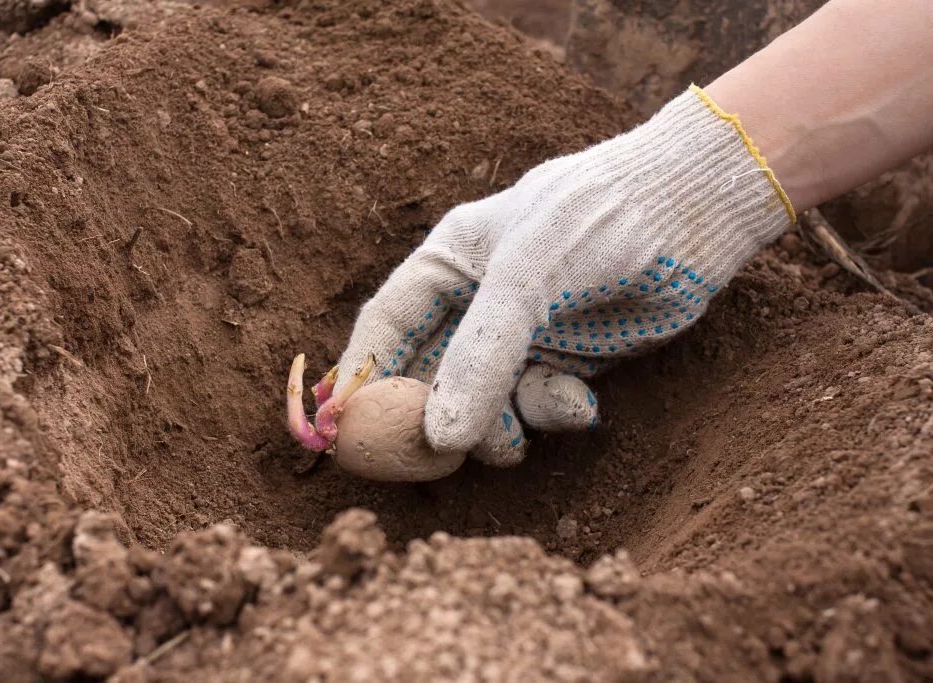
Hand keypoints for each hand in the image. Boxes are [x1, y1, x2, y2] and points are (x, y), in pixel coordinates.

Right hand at [337, 87, 792, 462]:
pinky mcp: (568, 358)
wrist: (690, 212)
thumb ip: (478, 357)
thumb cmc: (593, 222)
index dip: (360, 377)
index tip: (342, 429)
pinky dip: (554, 413)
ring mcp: (523, 333)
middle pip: (430, 376)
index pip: (385, 326)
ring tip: (521, 431)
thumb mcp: (524, 282)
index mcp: (449, 264)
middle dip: (435, 419)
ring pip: (485, 403)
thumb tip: (440, 437)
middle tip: (441, 457)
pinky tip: (581, 405)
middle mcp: (478, 302)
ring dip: (501, 426)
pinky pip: (539, 405)